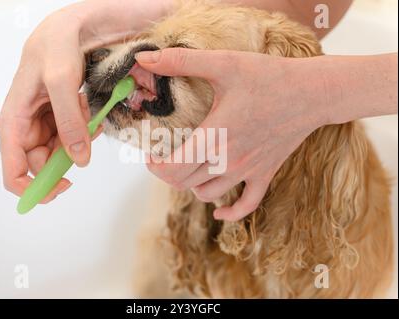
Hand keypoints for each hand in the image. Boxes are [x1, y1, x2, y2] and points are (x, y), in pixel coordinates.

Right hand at [0, 0, 172, 201]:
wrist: (74, 27)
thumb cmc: (56, 46)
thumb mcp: (61, 82)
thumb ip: (69, 122)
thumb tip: (78, 160)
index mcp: (13, 121)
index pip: (13, 171)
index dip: (35, 188)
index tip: (62, 186)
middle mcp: (27, 126)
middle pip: (43, 165)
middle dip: (67, 158)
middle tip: (85, 140)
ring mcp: (46, 122)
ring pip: (62, 151)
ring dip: (80, 141)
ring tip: (87, 113)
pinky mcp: (62, 117)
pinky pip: (75, 136)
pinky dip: (87, 130)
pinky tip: (90, 110)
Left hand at [136, 48, 328, 220]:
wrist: (313, 92)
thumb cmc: (268, 76)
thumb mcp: (223, 63)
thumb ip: (181, 61)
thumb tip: (145, 58)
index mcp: (215, 137)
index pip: (172, 170)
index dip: (154, 166)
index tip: (151, 151)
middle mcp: (229, 161)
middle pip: (184, 183)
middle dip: (168, 171)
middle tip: (166, 153)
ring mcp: (248, 171)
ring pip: (208, 194)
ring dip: (191, 184)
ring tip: (189, 166)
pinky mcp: (265, 175)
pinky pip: (247, 206)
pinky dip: (230, 213)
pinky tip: (219, 211)